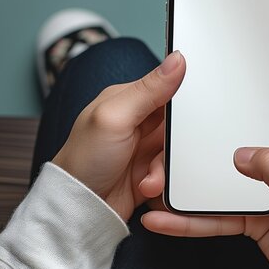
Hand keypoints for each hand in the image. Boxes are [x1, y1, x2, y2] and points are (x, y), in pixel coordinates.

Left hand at [52, 51, 185, 220]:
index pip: (168, 88)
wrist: (80, 209)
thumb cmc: (84, 161)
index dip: (182, 102)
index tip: (188, 118)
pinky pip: (174, 171)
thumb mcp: (116, 117)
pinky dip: (163, 180)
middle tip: (162, 154)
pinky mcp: (150, 170)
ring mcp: (144, 147)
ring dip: (165, 167)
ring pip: (178, 150)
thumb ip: (149, 88)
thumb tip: (176, 59)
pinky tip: (147, 185)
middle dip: (176, 144)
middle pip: (178, 124)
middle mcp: (138, 121)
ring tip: (147, 177)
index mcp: (129, 98)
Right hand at [140, 90, 268, 268]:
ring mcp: (265, 191)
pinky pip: (218, 213)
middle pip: (248, 140)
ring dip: (195, 185)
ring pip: (225, 180)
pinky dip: (194, 219)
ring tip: (162, 183)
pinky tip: (168, 219)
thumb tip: (241, 153)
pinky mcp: (250, 216)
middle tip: (187, 136)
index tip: (244, 90)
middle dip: (216, 141)